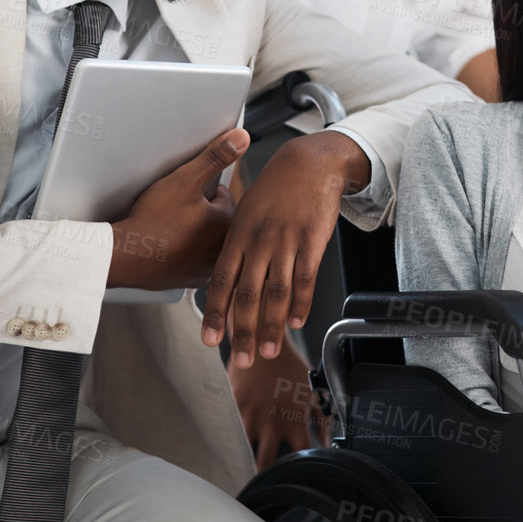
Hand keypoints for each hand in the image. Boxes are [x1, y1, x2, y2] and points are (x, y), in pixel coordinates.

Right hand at [107, 128, 247, 289]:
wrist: (124, 255)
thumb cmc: (153, 221)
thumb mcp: (185, 179)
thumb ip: (215, 157)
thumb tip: (240, 139)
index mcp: (227, 226)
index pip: (225, 198)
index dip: (203, 191)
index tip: (186, 195)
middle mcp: (221, 251)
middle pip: (217, 220)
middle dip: (201, 212)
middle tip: (176, 211)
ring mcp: (206, 268)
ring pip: (205, 240)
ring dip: (193, 233)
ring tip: (170, 227)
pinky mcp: (189, 280)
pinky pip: (192, 259)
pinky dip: (182, 252)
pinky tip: (166, 246)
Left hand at [201, 130, 368, 367]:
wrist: (308, 163)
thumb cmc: (275, 190)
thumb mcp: (246, 213)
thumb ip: (237, 247)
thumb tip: (227, 281)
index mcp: (238, 235)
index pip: (222, 281)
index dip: (214, 313)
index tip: (210, 340)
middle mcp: (259, 240)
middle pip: (248, 294)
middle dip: (243, 331)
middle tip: (242, 359)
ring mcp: (286, 241)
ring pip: (276, 292)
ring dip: (271, 326)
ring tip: (268, 350)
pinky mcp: (312, 240)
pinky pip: (305, 278)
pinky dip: (300, 303)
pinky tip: (296, 322)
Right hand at [229, 335, 332, 470]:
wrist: (262, 343)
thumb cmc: (288, 367)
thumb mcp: (312, 391)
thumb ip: (321, 419)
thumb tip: (328, 442)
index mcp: (293, 421)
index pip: (300, 456)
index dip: (301, 472)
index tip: (298, 481)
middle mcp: (270, 423)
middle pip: (265, 465)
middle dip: (263, 480)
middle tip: (261, 491)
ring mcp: (248, 418)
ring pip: (241, 452)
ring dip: (241, 464)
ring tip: (238, 479)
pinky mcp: (231, 410)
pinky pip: (226, 434)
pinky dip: (226, 444)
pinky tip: (223, 454)